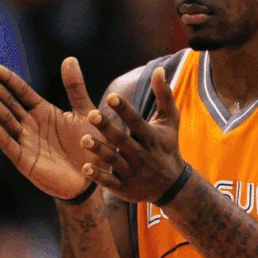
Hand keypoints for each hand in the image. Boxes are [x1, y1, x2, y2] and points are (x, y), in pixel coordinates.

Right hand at [0, 59, 102, 199]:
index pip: (20, 90)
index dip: (5, 78)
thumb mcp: (85, 112)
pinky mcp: (25, 159)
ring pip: (3, 118)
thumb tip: (69, 58)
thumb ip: (75, 87)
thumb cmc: (92, 146)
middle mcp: (30, 123)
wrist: (97, 177)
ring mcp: (25, 140)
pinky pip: (8, 142)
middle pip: (6, 101)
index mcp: (43, 111)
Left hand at [80, 67, 186, 202]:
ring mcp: (133, 172)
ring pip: (115, 161)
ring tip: (84, 140)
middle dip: (108, 128)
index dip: (124, 110)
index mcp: (150, 137)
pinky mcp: (125, 188)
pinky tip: (85, 169)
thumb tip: (158, 69)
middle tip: (91, 114)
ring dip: (100, 151)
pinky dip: (99, 177)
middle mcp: (142, 154)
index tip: (111, 96)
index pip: (136, 121)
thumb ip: (163, 96)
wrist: (172, 186)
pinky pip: (111, 182)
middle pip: (123, 140)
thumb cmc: (167, 147)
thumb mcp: (169, 122)